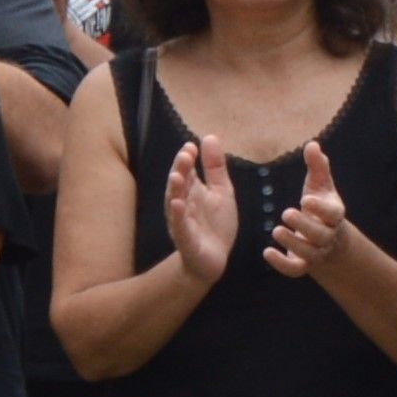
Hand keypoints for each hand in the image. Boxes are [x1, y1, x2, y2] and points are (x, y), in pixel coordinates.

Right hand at [159, 136, 240, 283]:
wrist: (213, 259)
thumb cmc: (215, 224)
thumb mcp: (221, 191)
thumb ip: (215, 167)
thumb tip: (210, 136)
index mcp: (192, 190)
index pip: (187, 170)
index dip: (187, 158)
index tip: (192, 146)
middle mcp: (184, 203)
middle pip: (179, 184)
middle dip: (180, 170)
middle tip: (185, 155)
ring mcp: (182, 221)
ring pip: (175, 203)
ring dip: (175, 190)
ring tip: (176, 176)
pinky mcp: (185, 239)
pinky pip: (180, 226)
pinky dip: (178, 216)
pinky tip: (178, 205)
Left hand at [264, 138, 357, 272]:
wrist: (327, 237)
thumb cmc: (321, 205)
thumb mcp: (320, 185)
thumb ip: (317, 166)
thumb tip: (313, 144)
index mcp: (334, 215)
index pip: (333, 214)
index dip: (321, 208)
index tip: (306, 199)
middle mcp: (328, 236)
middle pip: (320, 235)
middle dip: (304, 225)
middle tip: (286, 213)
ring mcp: (316, 252)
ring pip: (309, 253)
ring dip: (293, 243)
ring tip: (276, 230)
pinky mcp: (303, 264)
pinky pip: (295, 270)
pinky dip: (281, 264)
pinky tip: (267, 252)